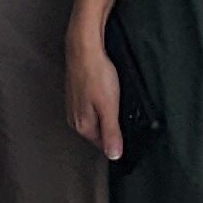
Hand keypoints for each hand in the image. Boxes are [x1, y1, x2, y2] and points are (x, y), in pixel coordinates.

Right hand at [65, 19, 125, 162]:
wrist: (84, 47)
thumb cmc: (96, 73)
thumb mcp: (109, 107)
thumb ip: (112, 133)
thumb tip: (114, 155)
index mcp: (82, 125)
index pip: (103, 145)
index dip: (118, 141)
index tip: (128, 132)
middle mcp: (75, 117)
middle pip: (98, 132)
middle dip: (112, 127)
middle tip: (123, 113)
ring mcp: (74, 104)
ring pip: (95, 118)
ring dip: (107, 113)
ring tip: (115, 99)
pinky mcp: (76, 92)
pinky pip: (92, 105)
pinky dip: (101, 102)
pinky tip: (107, 91)